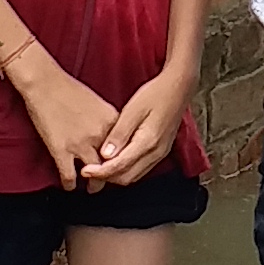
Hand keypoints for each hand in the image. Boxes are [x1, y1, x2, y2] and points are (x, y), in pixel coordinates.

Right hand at [5, 43, 118, 188]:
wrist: (44, 82)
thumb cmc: (68, 88)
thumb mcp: (98, 102)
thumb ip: (107, 121)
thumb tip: (111, 135)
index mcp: (112, 120)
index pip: (125, 148)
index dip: (123, 159)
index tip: (120, 164)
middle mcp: (100, 134)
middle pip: (113, 164)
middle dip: (112, 175)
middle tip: (109, 180)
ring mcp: (81, 144)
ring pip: (95, 175)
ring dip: (95, 185)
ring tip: (93, 188)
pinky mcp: (61, 150)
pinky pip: (69, 176)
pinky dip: (70, 185)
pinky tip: (70, 186)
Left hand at [81, 60, 192, 185]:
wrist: (179, 87)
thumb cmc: (156, 94)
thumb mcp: (133, 110)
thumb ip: (119, 134)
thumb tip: (105, 155)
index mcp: (148, 142)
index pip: (120, 167)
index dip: (100, 172)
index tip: (85, 171)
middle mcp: (156, 153)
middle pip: (127, 177)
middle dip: (106, 177)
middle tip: (88, 170)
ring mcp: (160, 154)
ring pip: (134, 176)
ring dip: (115, 175)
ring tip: (98, 168)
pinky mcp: (161, 151)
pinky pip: (141, 169)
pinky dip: (126, 170)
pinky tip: (115, 162)